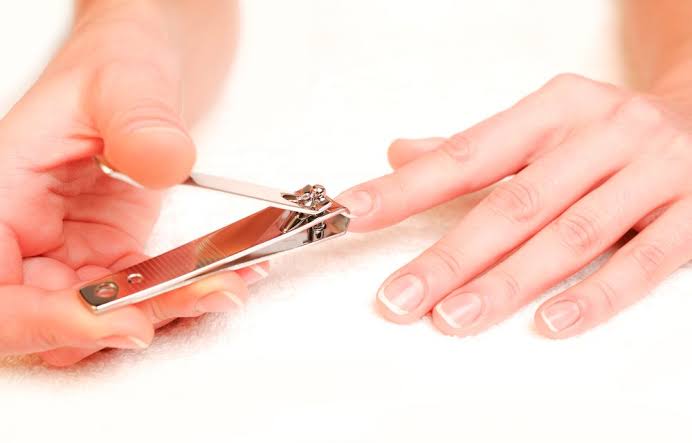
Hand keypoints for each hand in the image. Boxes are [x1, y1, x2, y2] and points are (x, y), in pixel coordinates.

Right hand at [0, 2, 263, 365]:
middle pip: (46, 315)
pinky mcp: (107, 255)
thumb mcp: (124, 78)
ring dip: (161, 312)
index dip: (42, 319)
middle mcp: (26, 231)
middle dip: (118, 324)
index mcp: (1, 192)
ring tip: (224, 286)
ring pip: (97, 316)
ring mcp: (66, 250)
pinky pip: (136, 295)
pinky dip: (180, 294)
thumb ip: (139, 120)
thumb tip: (162, 162)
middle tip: (193, 298)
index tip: (116, 320)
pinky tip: (225, 276)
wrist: (139, 72)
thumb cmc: (112, 65)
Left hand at [338, 73, 691, 337]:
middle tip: (399, 298)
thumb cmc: (613, 131)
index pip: (468, 153)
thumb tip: (402, 153)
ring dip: (506, 283)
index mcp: (556, 110)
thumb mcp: (548, 123)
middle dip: (449, 256)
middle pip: (513, 204)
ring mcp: (654, 173)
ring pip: (570, 236)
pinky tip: (550, 323)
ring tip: (452, 318)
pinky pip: (645, 261)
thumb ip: (478, 146)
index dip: (410, 187)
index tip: (358, 213)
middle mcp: (603, 134)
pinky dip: (596, 295)